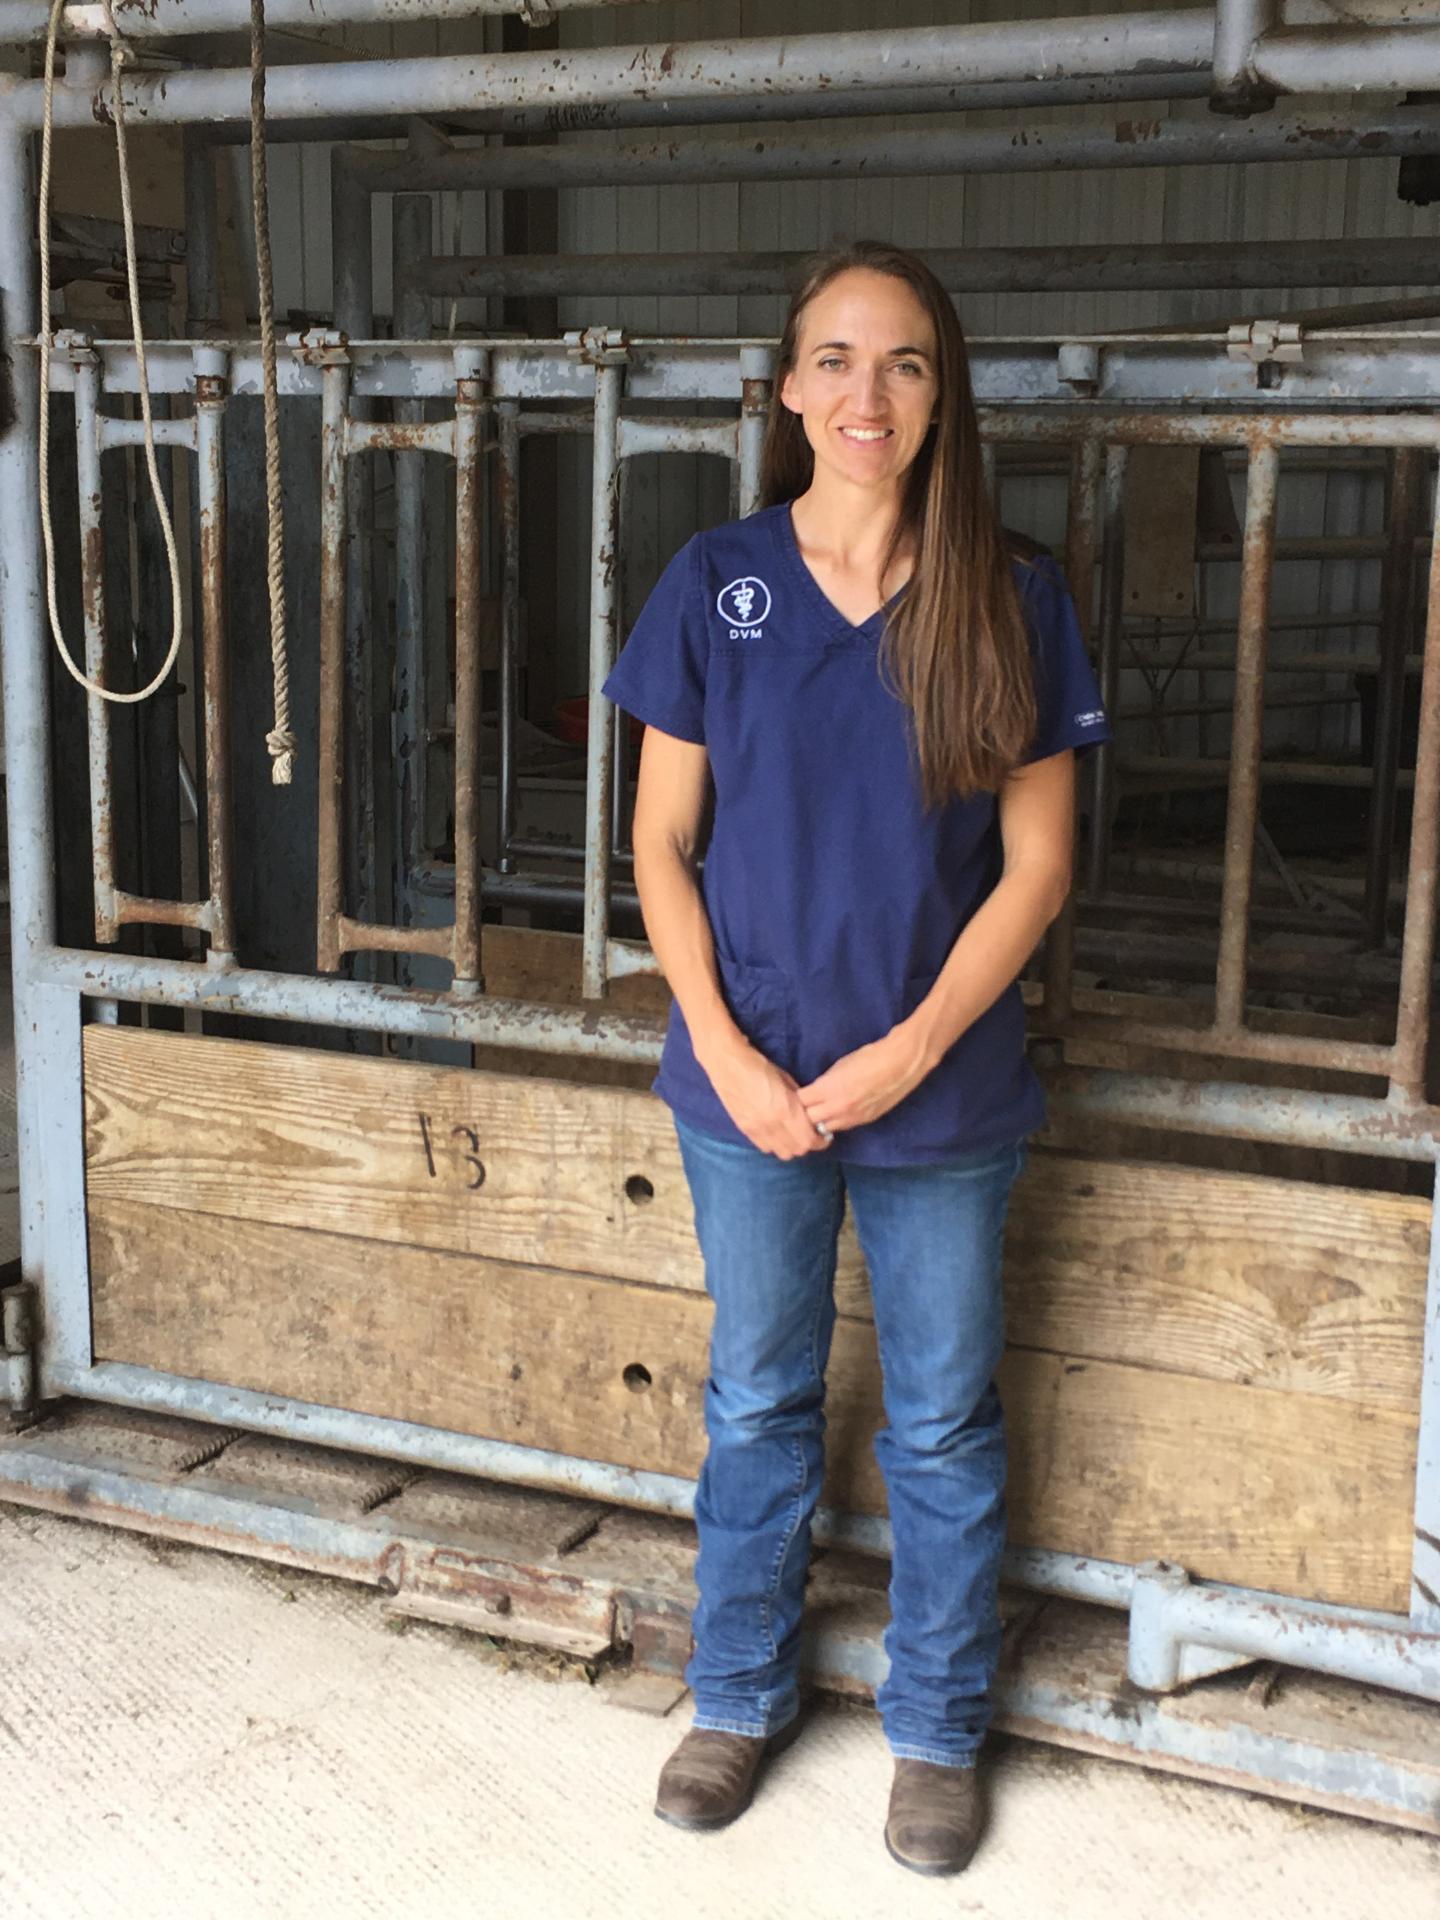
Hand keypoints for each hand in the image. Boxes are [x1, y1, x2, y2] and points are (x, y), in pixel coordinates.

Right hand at [698, 1033, 834, 1160]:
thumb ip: (798, 1101)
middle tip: (811, 1135)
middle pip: (797, 1150)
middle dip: (808, 1145)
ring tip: (794, 1137)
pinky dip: (775, 1145)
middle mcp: (771, 1124)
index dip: (820, 1141)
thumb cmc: (760, 1067)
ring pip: (781, 1153)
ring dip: (791, 1147)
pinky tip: (777, 1135)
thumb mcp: (787, 1080)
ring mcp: (756, 1129)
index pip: (808, 1140)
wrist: (728, 1065)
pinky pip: (764, 1147)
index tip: (824, 1136)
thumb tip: (808, 1114)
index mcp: (785, 1109)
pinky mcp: (744, 1129)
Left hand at [797, 1024, 931, 1137]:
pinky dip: (836, 1122)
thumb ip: (825, 1082)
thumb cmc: (870, 1058)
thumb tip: (816, 1091)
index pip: (801, 1102)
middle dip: (805, 1113)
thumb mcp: (840, 1066)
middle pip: (809, 1120)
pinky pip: (842, 1127)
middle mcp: (838, 1108)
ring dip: (820, 1121)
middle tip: (806, 1106)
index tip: (798, 1093)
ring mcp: (852, 1117)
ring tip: (821, 1112)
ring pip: (825, 1129)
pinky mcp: (865, 1121)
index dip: (798, 1097)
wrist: (901, 1064)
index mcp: (829, 1089)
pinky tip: (837, 1113)